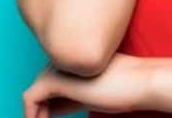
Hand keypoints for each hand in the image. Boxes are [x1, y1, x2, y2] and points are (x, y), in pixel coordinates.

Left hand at [21, 53, 153, 116]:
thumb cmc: (123, 89)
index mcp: (71, 61)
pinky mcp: (54, 79)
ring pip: (33, 94)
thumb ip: (70, 100)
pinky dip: (31, 115)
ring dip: (33, 115)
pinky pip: (30, 98)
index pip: (49, 87)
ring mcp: (57, 68)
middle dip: (39, 112)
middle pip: (39, 90)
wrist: (140, 81)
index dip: (47, 108)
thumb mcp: (90, 96)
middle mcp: (61, 60)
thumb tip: (49, 111)